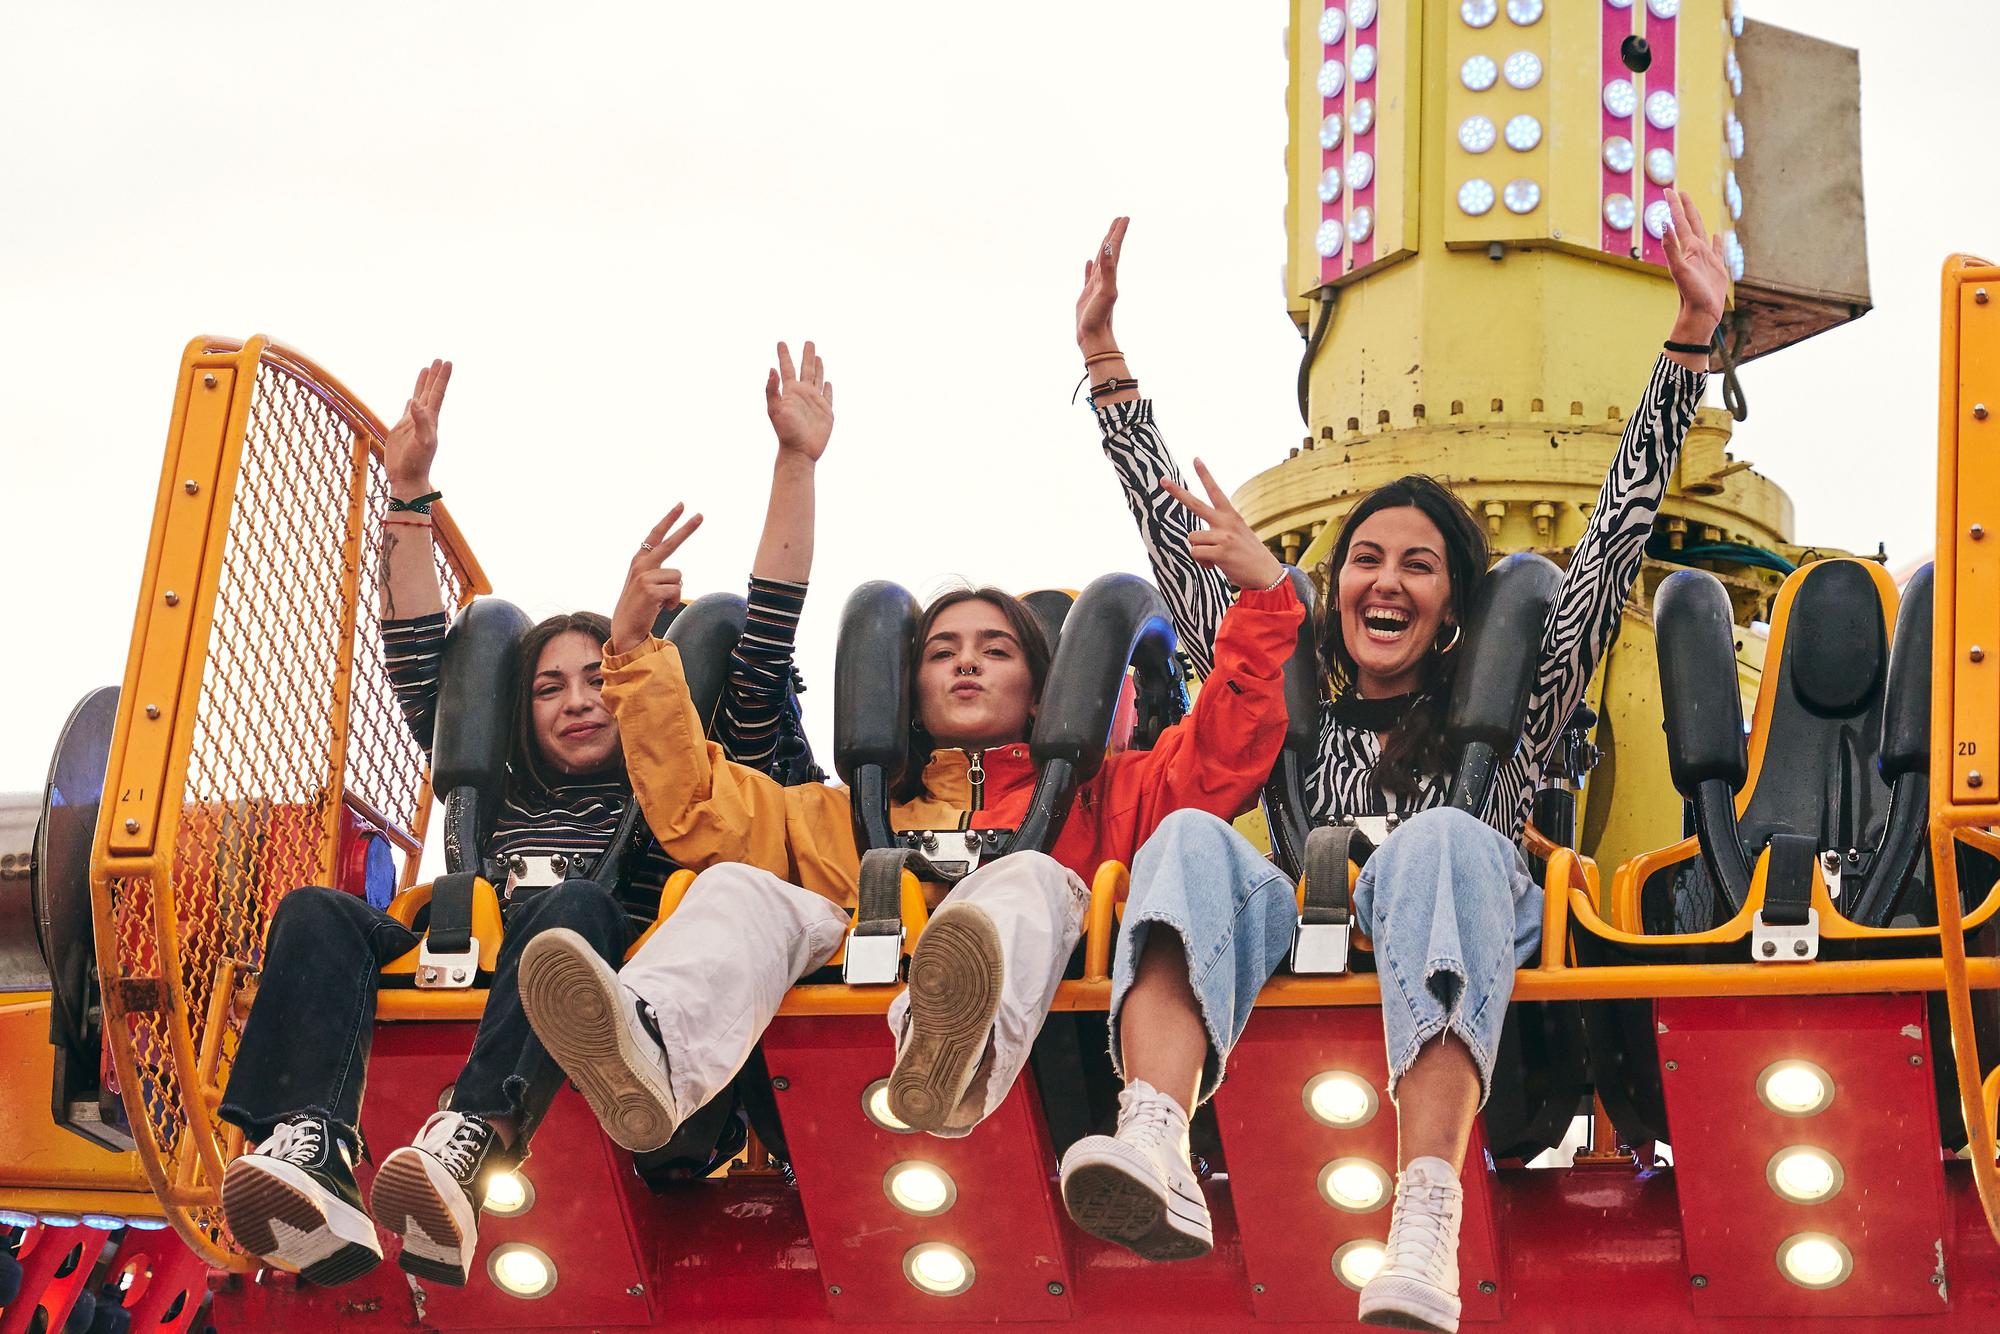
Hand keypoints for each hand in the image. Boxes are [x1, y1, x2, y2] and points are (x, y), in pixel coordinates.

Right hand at [383, 359, 449, 492]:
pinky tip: (412, 398)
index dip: (442, 378)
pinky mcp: (402, 429)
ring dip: (423, 384)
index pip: (438, 394)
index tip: (447, 362)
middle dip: (435, 376)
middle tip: (439, 359)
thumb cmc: (417, 463)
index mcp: (431, 420)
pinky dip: (411, 402)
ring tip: (426, 369)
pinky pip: (407, 410)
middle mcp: (423, 418)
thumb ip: (421, 422)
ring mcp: (412, 423)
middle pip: (430, 392)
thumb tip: (416, 402)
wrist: (407, 478)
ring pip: (419, 398)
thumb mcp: (422, 442)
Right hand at [609, 503, 704, 654]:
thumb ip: (658, 574)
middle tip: (701, 514)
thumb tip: (679, 578)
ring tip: (660, 602)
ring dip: (675, 592)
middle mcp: (641, 565)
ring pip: (679, 577)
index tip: (681, 505)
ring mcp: (644, 576)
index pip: (656, 535)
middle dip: (686, 529)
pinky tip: (660, 608)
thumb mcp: (646, 585)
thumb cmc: (640, 607)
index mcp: (639, 561)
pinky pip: (677, 590)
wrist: (625, 628)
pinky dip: (673, 602)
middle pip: (670, 543)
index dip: (669, 520)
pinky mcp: (650, 590)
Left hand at [766, 341, 833, 462]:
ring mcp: (815, 402)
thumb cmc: (786, 432)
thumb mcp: (774, 410)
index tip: (781, 342)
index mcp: (790, 391)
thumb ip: (772, 390)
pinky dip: (828, 388)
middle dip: (806, 355)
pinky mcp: (826, 412)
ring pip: (817, 379)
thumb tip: (771, 369)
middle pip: (806, 369)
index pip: (787, 368)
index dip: (784, 355)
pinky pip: (828, 397)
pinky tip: (827, 382)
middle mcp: (803, 394)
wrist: (800, 451)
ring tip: (818, 356)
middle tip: (808, 342)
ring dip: (818, 368)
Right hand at [1076, 216, 1128, 353]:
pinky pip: (1088, 276)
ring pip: (1100, 261)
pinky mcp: (1086, 295)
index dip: (1119, 233)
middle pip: (1110, 251)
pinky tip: (1090, 261)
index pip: (1115, 249)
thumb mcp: (1106, 292)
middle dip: (1113, 235)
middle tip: (1119, 219)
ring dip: (1103, 248)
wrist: (1094, 338)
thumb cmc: (1100, 318)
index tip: (1124, 218)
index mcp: (1110, 276)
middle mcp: (1104, 279)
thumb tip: (1110, 248)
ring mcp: (1095, 287)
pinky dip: (1089, 267)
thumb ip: (1108, 270)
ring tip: (1106, 237)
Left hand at [1158, 459, 1285, 592]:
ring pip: (1192, 539)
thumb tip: (1195, 540)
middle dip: (1177, 491)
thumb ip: (1220, 530)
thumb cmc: (1249, 556)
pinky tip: (1216, 564)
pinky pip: (1196, 553)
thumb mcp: (1238, 534)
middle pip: (1195, 504)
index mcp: (1231, 515)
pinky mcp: (1220, 552)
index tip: (1195, 459)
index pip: (1215, 491)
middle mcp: (1226, 522)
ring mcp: (1223, 536)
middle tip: (1162, 479)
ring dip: (1200, 551)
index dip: (1205, 474)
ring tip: (1216, 557)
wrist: (1267, 573)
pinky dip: (1202, 562)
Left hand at [1661, 188, 1728, 334]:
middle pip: (1690, 222)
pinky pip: (1717, 249)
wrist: (1701, 313)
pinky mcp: (1717, 268)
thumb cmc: (1690, 293)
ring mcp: (1706, 258)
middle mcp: (1695, 250)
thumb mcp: (1679, 268)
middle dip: (1684, 206)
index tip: (1668, 189)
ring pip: (1702, 232)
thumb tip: (1663, 224)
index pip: (1678, 221)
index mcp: (1687, 248)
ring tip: (1694, 209)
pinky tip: (1716, 235)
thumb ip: (1671, 247)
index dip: (1674, 205)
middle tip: (1679, 190)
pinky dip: (1717, 240)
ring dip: (1698, 220)